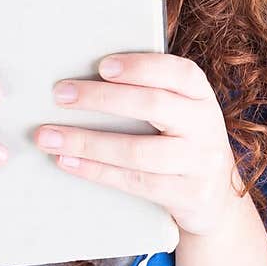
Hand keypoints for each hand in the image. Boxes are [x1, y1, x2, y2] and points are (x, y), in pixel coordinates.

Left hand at [33, 52, 244, 238]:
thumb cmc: (183, 143)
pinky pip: (134, 182)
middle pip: (153, 106)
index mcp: (202, 97)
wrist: (216, 199)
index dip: (141, 66)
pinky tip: (68, 161)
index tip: (102, 66)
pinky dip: (96, 171)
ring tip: (49, 137)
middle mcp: (205, 126)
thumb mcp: (181, 114)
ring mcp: (198, 163)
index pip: (179, 73)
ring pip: (137, 151)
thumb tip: (86, 78)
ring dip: (87, 142)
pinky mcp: (185, 194)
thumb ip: (151, 93)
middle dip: (100, 98)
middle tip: (61, 95)